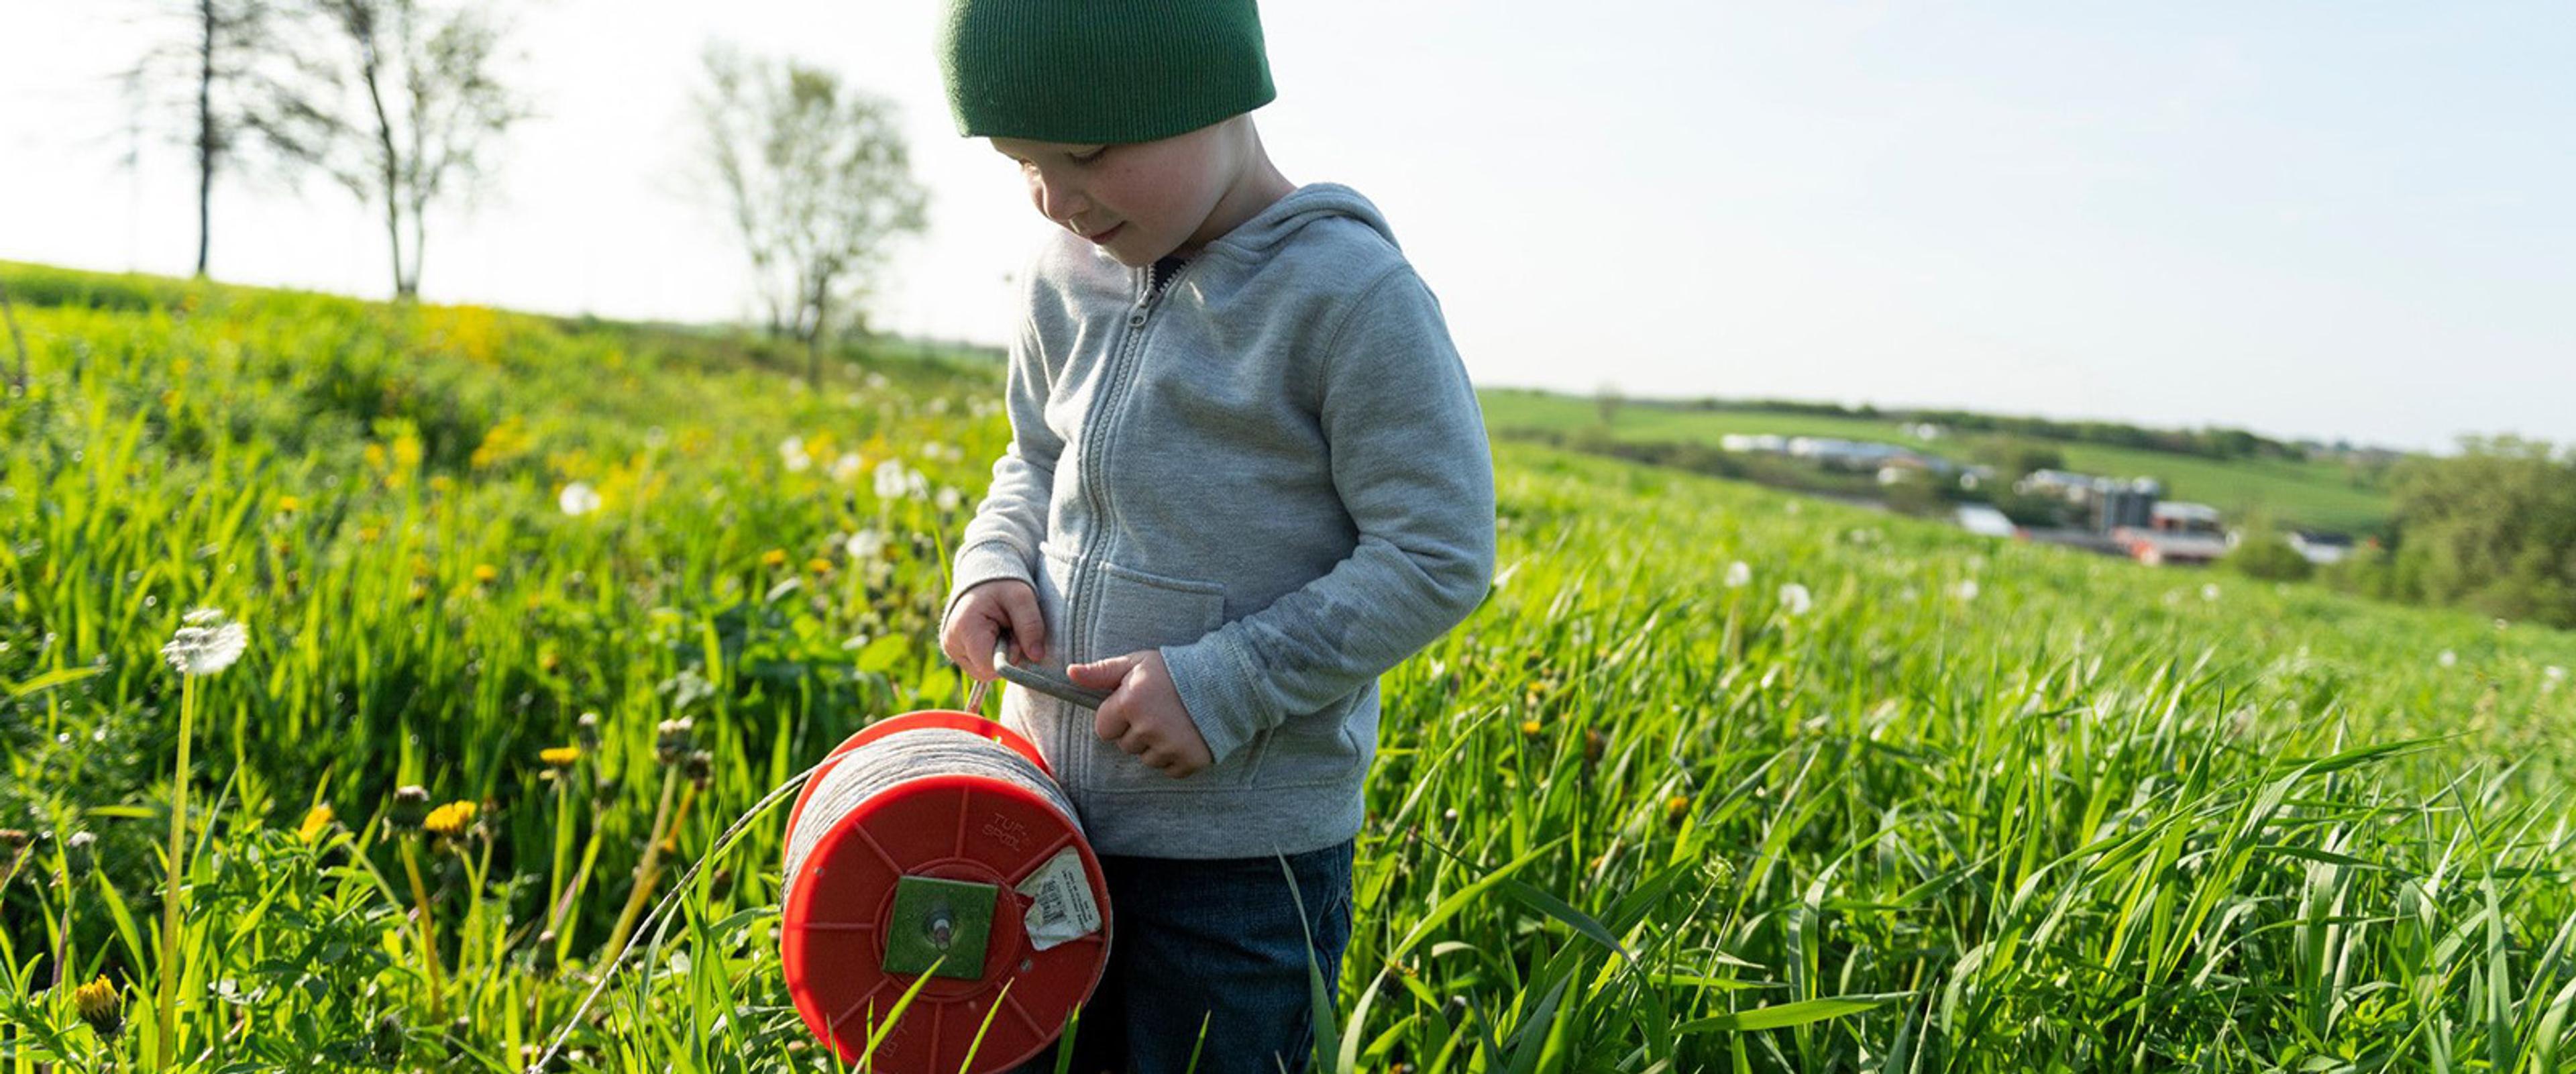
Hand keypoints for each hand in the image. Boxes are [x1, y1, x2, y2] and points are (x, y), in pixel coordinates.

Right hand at [938, 579, 1045, 680]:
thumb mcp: (1022, 598)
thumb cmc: (1003, 586)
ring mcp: (951, 648)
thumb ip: (1031, 626)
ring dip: (999, 657)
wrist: (984, 576)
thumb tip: (1037, 657)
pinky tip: (994, 637)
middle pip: (986, 672)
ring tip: (1001, 631)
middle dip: (1005, 657)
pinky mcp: (955, 651)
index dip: (1009, 657)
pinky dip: (992, 656)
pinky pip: (979, 666)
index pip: (989, 666)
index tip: (1014, 635)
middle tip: (1010, 631)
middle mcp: (952, 642)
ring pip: (983, 672)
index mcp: (965, 628)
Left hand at [1067, 650, 1212, 778]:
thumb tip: (1070, 673)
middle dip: (1136, 731)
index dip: (1116, 717)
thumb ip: (1102, 672)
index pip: (1103, 728)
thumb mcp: (1137, 663)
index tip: (1134, 705)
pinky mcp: (1189, 761)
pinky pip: (1169, 770)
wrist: (1226, 681)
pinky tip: (1185, 736)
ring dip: (1155, 746)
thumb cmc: (1176, 670)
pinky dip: (1175, 758)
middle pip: (1125, 746)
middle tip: (1159, 711)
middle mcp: (1147, 727)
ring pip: (1146, 760)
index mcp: (1131, 702)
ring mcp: (1169, 746)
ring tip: (1174, 722)